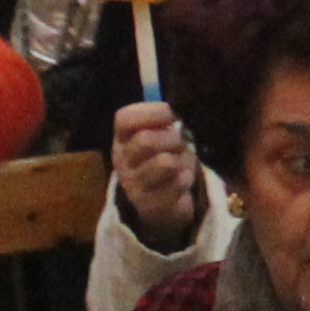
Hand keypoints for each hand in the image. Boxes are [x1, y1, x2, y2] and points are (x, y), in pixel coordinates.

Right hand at [110, 100, 205, 246]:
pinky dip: (187, 178)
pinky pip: (178, 182)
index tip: (173, 113)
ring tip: (182, 162)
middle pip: (146, 140)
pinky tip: (183, 180)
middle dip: (172, 138)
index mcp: (122, 138)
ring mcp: (134, 184)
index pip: (125, 118)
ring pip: (165, 162)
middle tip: (182, 142)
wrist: (160, 204)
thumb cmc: (162, 159)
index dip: (152, 112)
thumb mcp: (160, 136)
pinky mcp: (150, 204)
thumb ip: (166, 121)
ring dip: (181, 159)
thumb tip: (182, 106)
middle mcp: (122, 160)